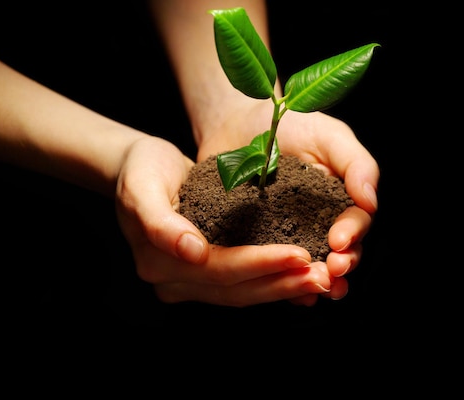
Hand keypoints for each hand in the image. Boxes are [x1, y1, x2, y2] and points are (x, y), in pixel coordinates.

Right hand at [114, 136, 333, 306]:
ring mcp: (189, 283)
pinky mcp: (206, 276)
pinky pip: (243, 285)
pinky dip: (273, 282)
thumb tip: (192, 252)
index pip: (219, 269)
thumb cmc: (141, 171)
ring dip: (284, 288)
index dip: (261, 264)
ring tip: (321, 280)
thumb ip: (160, 223)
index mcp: (158, 263)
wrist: (139, 170)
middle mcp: (173, 282)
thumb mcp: (142, 186)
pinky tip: (301, 277)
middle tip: (324, 277)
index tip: (300, 255)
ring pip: (243, 294)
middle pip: (236, 290)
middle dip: (282, 284)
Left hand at [197, 101, 379, 300]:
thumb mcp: (328, 136)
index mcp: (340, 200)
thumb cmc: (289, 123)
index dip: (352, 236)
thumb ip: (355, 164)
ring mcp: (288, 235)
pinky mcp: (257, 242)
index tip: (339, 242)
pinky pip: (271, 265)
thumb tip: (371, 202)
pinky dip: (279, 282)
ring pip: (307, 266)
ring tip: (314, 291)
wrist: (237, 121)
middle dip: (338, 267)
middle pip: (336, 253)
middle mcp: (318, 222)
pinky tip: (283, 292)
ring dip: (314, 282)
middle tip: (331, 273)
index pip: (355, 224)